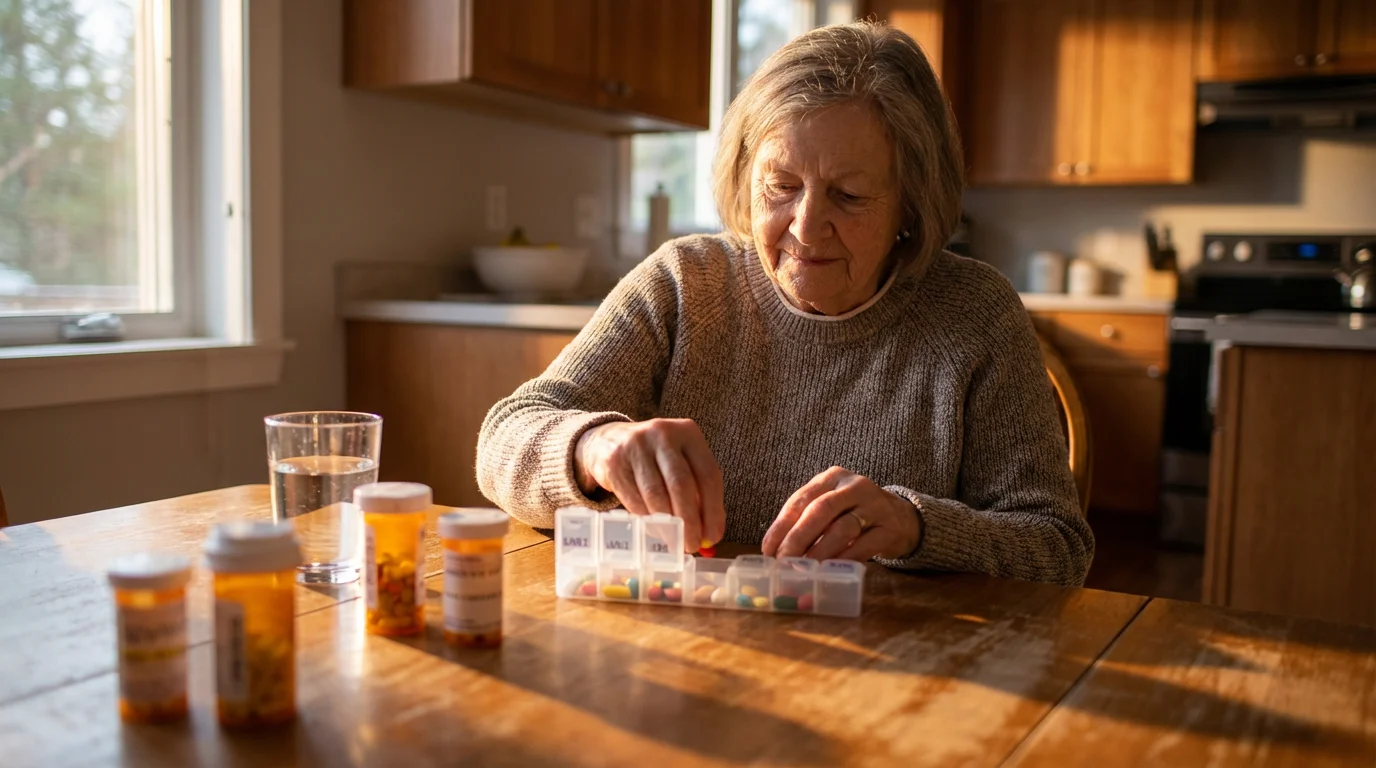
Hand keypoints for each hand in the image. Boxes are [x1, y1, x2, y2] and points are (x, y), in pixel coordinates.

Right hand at [574, 419, 725, 550]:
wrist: (609, 441)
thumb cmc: (655, 459)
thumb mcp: (680, 464)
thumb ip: (698, 494)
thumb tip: (710, 534)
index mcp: (688, 433)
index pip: (708, 474)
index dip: (713, 510)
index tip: (713, 536)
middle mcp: (663, 434)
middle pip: (681, 484)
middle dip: (689, 521)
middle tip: (692, 545)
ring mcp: (636, 446)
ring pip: (656, 494)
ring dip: (667, 525)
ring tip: (673, 541)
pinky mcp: (614, 462)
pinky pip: (634, 499)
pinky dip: (647, 520)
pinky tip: (654, 530)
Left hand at [762, 466, 920, 561]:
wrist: (901, 517)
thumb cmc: (854, 514)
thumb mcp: (830, 509)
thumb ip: (806, 522)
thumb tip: (774, 551)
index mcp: (832, 478)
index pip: (801, 499)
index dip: (781, 525)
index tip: (768, 549)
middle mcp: (854, 486)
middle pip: (821, 510)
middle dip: (798, 537)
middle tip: (784, 560)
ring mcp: (875, 505)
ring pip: (843, 528)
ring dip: (820, 551)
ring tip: (805, 569)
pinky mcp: (890, 528)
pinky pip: (865, 545)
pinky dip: (845, 560)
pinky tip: (832, 571)